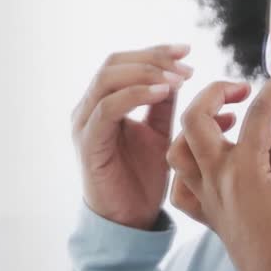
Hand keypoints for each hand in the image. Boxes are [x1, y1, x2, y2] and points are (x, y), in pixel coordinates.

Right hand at [71, 43, 202, 229]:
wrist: (129, 220)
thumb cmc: (141, 178)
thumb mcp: (159, 133)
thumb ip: (163, 105)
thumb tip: (185, 74)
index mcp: (103, 102)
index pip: (123, 62)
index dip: (154, 51)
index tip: (186, 50)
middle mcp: (88, 107)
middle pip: (114, 63)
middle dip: (152, 59)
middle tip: (185, 65)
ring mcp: (84, 123)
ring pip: (108, 79)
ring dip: (146, 73)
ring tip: (178, 78)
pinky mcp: (88, 142)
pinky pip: (108, 108)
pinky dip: (136, 95)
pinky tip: (164, 93)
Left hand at [165, 52, 270, 270]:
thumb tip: (263, 126)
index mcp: (243, 170)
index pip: (256, 113)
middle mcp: (215, 179)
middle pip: (194, 119)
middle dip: (214, 93)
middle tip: (242, 90)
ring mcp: (205, 198)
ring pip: (176, 149)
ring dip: (195, 127)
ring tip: (226, 123)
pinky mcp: (204, 216)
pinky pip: (179, 185)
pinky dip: (188, 167)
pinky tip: (211, 163)